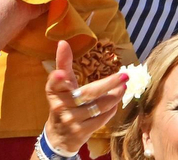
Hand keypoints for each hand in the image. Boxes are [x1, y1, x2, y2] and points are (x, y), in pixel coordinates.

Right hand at [43, 40, 126, 156]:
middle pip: (87, 93)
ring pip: (99, 106)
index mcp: (52, 91)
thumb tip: (63, 42)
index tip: (61, 74)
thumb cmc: (62, 102)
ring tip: (124, 87)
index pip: (54, 83)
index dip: (57, 79)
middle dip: (108, 84)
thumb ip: (63, 64)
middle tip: (124, 76)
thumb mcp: (60, 85)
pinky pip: (101, 118)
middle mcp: (60, 105)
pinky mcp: (82, 131)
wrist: (60, 135)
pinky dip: (110, 110)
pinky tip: (115, 103)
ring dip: (115, 96)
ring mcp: (71, 120)